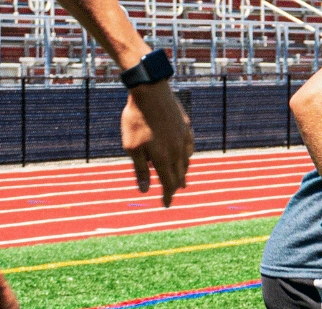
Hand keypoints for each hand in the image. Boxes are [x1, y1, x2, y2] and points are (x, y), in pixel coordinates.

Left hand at [121, 81, 192, 206]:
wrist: (150, 90)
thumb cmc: (136, 119)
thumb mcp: (132, 147)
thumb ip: (140, 170)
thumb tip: (145, 190)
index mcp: (163, 159)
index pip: (168, 185)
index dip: (167, 196)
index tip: (165, 204)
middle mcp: (176, 152)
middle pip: (179, 176)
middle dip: (175, 187)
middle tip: (171, 194)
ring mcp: (183, 138)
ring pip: (186, 162)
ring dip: (182, 174)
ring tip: (181, 180)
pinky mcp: (185, 126)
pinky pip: (189, 146)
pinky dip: (187, 156)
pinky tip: (186, 156)